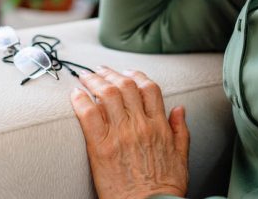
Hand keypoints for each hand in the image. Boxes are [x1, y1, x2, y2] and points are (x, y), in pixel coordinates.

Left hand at [70, 66, 189, 198]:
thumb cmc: (165, 188)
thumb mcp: (182, 157)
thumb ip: (180, 130)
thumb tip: (180, 109)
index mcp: (159, 126)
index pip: (148, 88)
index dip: (136, 75)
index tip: (126, 72)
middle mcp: (140, 125)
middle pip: (125, 85)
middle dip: (110, 73)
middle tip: (100, 70)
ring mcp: (120, 134)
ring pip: (106, 94)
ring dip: (94, 80)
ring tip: (85, 77)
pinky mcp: (101, 148)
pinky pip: (88, 115)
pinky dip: (81, 100)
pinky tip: (75, 94)